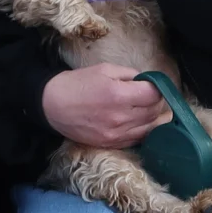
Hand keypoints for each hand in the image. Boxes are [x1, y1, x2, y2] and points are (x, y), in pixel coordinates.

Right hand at [42, 63, 170, 148]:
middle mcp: (120, 117)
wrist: (53, 105)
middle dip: (157, 102)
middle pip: (154, 112)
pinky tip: (141, 122)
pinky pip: (138, 139)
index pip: (154, 94)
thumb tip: (147, 81)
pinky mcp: (111, 144)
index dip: (158, 88)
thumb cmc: (78, 83)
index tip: (154, 85)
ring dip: (154, 118)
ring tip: (149, 109)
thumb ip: (130, 74)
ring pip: (150, 128)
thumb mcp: (104, 69)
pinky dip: (144, 130)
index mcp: (118, 95)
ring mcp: (116, 134)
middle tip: (151, 95)